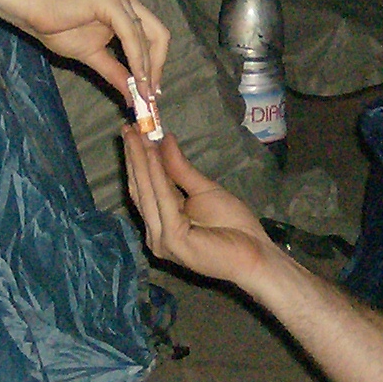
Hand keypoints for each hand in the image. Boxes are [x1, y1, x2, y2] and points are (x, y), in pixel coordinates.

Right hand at [11, 0, 168, 101]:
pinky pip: (130, 33)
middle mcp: (128, 0)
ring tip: (143, 91)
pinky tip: (136, 77)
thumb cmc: (58, 28)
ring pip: (146, 36)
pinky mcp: (110, 0)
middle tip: (151, 94)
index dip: (157, 65)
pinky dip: (136, 58)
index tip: (152, 92)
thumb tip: (134, 95)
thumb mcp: (94, 56)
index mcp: (127, 10)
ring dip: (147, 67)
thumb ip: (116, 73)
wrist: (33, 12)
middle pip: (159, 35)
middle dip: (158, 67)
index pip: (153, 37)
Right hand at [122, 128, 279, 293]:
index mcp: (162, 224)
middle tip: (128, 127)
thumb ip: (180, 169)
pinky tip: (152, 153)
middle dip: (134, 157)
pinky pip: (162, 199)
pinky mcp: (172, 239)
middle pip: (140, 189)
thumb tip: (164, 140)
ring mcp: (161, 239)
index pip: (144, 189)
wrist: (254, 254)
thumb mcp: (203, 189)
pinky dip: (156, 174)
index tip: (133, 132)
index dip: (137, 161)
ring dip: (141, 161)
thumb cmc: (233, 226)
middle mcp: (156, 233)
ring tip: (137, 134)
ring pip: (147, 192)